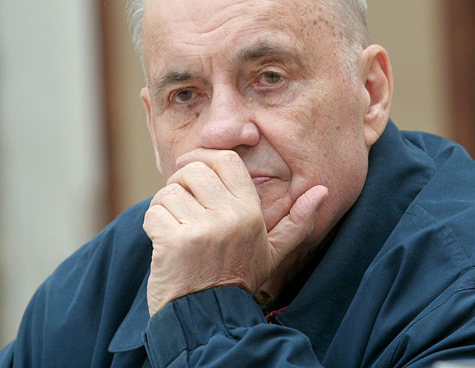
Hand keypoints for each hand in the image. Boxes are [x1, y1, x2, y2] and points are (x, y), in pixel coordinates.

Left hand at [142, 149, 327, 315]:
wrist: (210, 318)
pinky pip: (154, 213)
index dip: (204, 157)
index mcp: (250, 212)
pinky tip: (164, 240)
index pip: (226, 161)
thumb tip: (322, 191)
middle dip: (180, 181)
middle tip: (181, 202)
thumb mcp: (274, 251)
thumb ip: (297, 221)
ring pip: (169, 191)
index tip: (191, 166)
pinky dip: (153, 223)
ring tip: (175, 225)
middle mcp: (228, 217)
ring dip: (165, 205)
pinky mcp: (174, 243)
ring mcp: (201, 230)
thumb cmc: (239, 279)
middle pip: (194, 170)